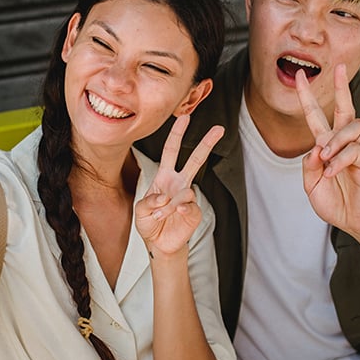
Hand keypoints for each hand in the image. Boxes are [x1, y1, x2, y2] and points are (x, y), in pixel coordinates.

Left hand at [135, 115, 223, 258]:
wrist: (159, 243)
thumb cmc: (148, 222)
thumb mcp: (140, 211)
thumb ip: (148, 202)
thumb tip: (164, 197)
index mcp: (164, 176)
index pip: (171, 150)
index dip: (177, 134)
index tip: (185, 117)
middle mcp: (179, 183)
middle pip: (196, 159)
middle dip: (207, 143)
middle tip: (219, 129)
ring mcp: (188, 197)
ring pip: (187, 190)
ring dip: (169, 204)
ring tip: (159, 215)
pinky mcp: (195, 211)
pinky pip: (189, 206)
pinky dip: (177, 210)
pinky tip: (171, 215)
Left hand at [295, 65, 359, 240]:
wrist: (355, 222)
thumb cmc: (335, 201)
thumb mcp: (311, 185)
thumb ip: (308, 166)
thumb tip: (316, 148)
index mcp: (327, 146)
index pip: (317, 116)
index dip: (307, 97)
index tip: (298, 76)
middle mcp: (343, 144)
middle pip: (346, 109)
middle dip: (342, 87)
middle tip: (339, 67)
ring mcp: (358, 153)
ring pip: (354, 127)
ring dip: (336, 139)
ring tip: (326, 156)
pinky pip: (355, 152)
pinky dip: (339, 161)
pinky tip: (331, 173)